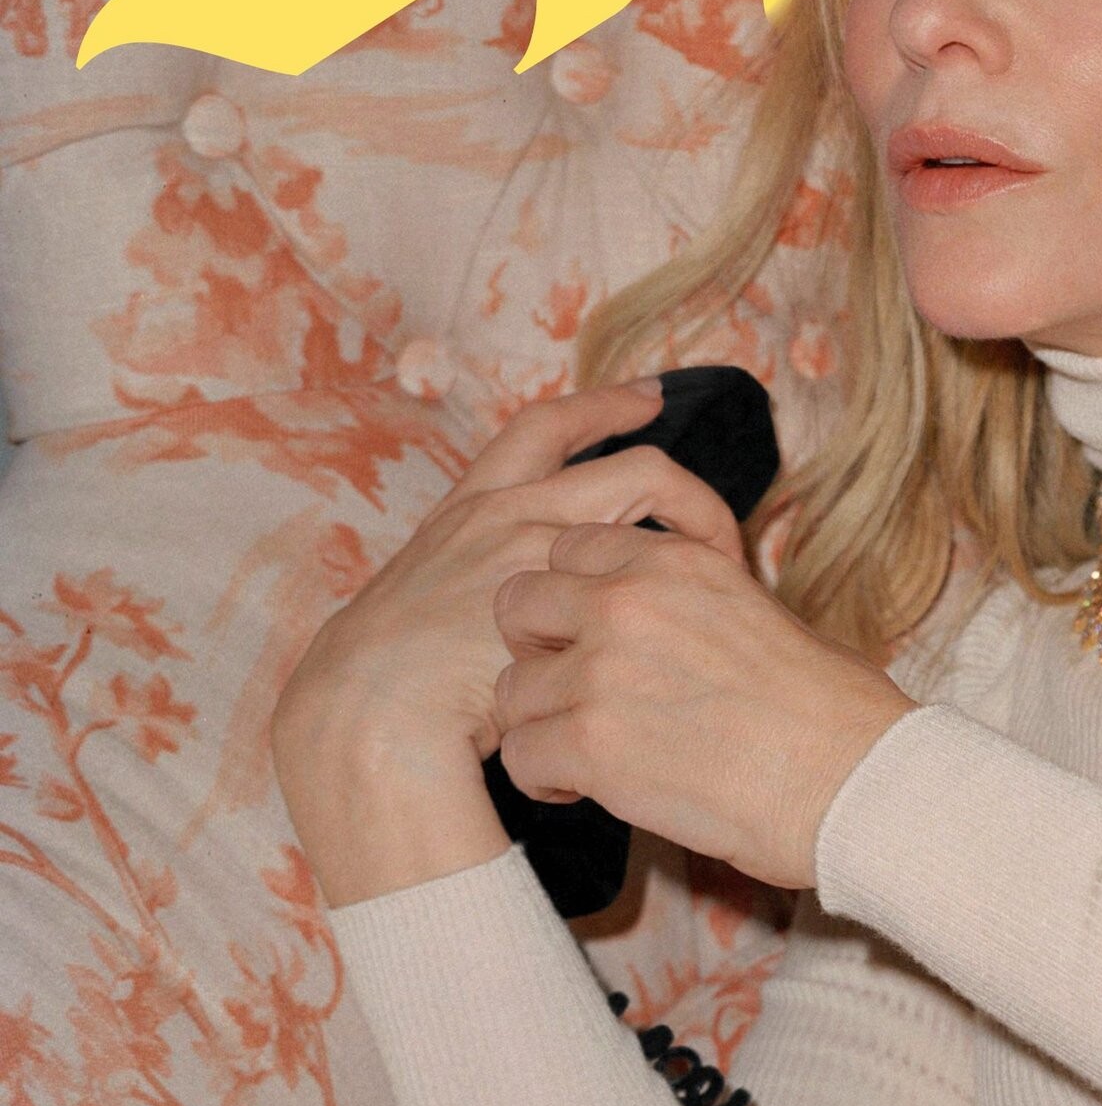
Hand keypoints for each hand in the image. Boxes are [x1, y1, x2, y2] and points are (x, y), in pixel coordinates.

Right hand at [271, 379, 745, 789]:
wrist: (370, 708)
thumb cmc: (400, 675)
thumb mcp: (436, 601)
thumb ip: (486, 579)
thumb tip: (531, 598)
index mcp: (473, 504)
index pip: (546, 429)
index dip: (604, 406)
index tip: (649, 397)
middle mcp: (509, 510)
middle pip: (635, 470)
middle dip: (691, 490)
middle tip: (718, 530)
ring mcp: (538, 547)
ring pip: (653, 511)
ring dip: (703, 535)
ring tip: (727, 578)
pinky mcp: (563, 593)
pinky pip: (653, 572)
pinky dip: (686, 587)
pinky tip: (706, 615)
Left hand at [490, 521, 917, 891]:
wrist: (854, 782)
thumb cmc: (835, 713)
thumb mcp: (767, 617)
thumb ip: (698, 605)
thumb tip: (677, 627)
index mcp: (675, 562)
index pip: (569, 548)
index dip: (572, 598)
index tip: (593, 638)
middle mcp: (627, 603)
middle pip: (518, 605)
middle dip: (536, 652)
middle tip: (572, 694)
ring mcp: (601, 672)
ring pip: (511, 689)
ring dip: (540, 724)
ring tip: (580, 756)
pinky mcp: (589, 744)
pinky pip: (520, 756)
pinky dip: (543, 781)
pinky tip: (581, 790)